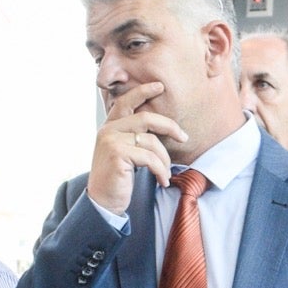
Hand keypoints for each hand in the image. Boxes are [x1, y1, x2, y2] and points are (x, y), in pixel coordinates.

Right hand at [89, 83, 189, 210]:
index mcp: (110, 126)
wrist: (103, 202)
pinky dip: (161, 171)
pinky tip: (162, 181)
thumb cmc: (118, 178)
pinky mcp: (117, 155)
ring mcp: (111, 141)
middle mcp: (108, 130)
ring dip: (165, 160)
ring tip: (165, 173)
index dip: (143, 91)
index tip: (160, 86)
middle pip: (146, 118)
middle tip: (184, 137)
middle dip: (170, 126)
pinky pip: (150, 158)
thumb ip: (136, 137)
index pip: (126, 101)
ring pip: (151, 142)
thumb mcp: (125, 152)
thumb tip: (164, 127)